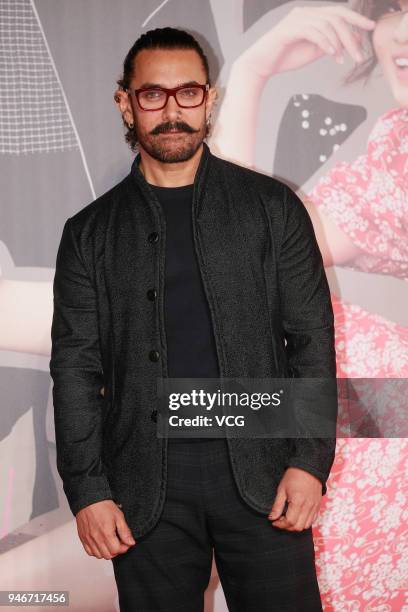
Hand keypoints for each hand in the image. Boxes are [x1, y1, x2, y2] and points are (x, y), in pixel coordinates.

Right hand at [76, 500, 135, 558]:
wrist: (89, 500)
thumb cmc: (103, 506)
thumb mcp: (119, 516)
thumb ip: (125, 532)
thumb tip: (131, 543)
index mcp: (106, 533)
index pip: (117, 550)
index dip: (124, 547)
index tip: (126, 542)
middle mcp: (96, 538)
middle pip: (108, 555)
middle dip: (116, 550)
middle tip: (119, 542)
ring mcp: (88, 539)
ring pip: (99, 555)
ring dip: (106, 552)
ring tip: (110, 542)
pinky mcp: (83, 538)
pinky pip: (90, 552)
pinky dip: (96, 551)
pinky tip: (101, 543)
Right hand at [238, 5, 375, 77]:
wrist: (261, 65)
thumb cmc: (285, 58)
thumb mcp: (313, 51)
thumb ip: (329, 44)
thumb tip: (349, 41)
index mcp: (311, 15)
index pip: (338, 12)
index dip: (356, 18)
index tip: (370, 27)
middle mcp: (304, 12)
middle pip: (336, 16)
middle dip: (351, 35)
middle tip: (359, 54)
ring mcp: (296, 18)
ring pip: (327, 25)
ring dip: (339, 43)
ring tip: (342, 59)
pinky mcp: (289, 29)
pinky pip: (314, 32)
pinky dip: (326, 43)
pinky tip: (331, 55)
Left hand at [268, 467, 321, 530]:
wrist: (308, 467)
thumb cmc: (294, 476)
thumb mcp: (282, 489)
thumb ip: (277, 506)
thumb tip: (271, 518)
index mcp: (298, 502)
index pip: (289, 522)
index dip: (280, 524)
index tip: (274, 521)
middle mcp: (308, 507)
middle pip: (298, 527)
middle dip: (287, 527)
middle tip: (280, 521)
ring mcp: (314, 507)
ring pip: (306, 526)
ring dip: (296, 526)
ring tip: (288, 519)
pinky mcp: (318, 506)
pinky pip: (312, 520)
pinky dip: (304, 522)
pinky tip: (297, 516)